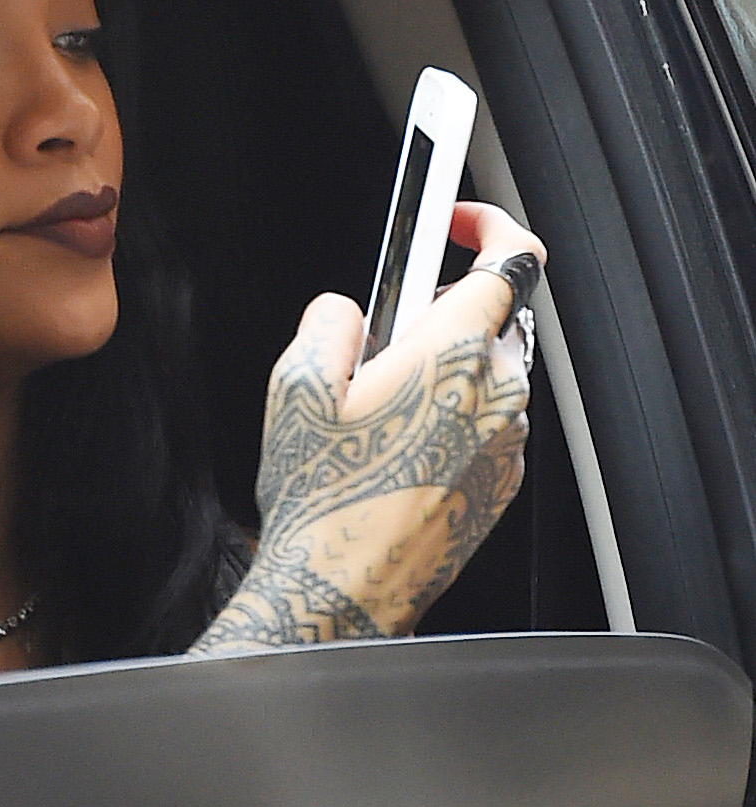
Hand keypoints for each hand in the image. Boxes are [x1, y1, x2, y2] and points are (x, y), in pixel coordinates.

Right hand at [190, 203, 545, 653]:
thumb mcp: (296, 383)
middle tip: (381, 340)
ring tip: (379, 408)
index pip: (511, 257)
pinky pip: (487, 420)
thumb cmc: (324, 496)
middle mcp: (496, 393)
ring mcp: (507, 440)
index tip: (454, 219)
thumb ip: (331, 319)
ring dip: (444, 368)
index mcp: (455, 353)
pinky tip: (396, 446)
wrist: (342, 587)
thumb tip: (347, 311)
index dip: (486, 223)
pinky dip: (452, 413)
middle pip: (490, 315)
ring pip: (488, 370)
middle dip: (439, 310)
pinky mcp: (503, 480)